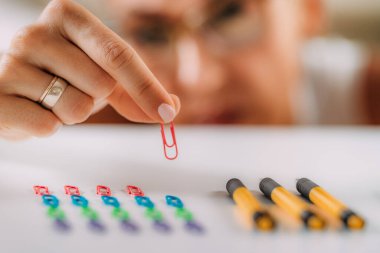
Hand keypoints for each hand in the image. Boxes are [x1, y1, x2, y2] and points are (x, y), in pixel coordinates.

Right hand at [0, 0, 179, 139]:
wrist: (12, 89)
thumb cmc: (63, 77)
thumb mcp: (102, 75)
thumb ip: (136, 90)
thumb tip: (171, 107)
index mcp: (68, 17)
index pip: (118, 54)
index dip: (147, 87)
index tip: (168, 113)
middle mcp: (36, 32)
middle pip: (101, 85)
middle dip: (96, 98)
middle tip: (73, 89)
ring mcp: (11, 62)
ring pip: (76, 108)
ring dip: (72, 114)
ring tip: (52, 99)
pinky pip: (48, 126)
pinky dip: (49, 127)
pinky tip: (33, 110)